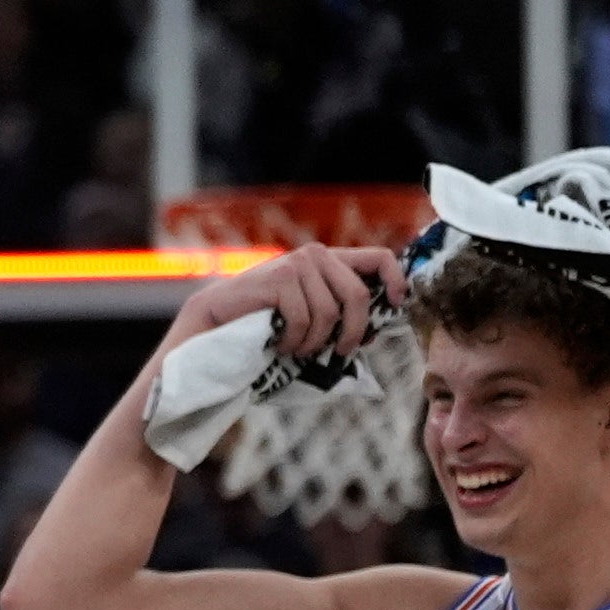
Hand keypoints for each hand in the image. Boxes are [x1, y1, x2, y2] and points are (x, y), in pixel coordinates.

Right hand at [170, 242, 403, 365]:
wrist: (213, 326)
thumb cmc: (263, 327)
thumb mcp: (309, 316)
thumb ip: (338, 312)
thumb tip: (376, 331)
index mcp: (328, 260)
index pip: (379, 257)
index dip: (396, 281)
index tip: (396, 307)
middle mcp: (315, 254)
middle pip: (357, 295)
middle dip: (353, 332)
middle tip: (339, 354)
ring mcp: (296, 264)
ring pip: (330, 313)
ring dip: (314, 343)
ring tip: (295, 349)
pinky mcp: (279, 279)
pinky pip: (304, 320)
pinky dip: (293, 342)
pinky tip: (279, 344)